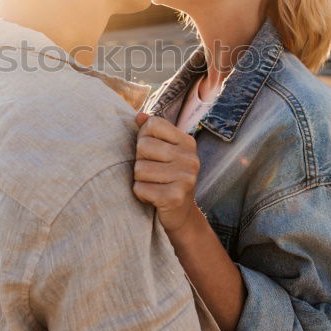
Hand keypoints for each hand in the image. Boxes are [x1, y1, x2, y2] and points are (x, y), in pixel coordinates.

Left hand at [132, 113, 201, 233]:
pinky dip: (141, 194)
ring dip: (139, 180)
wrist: (181, 214)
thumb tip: (139, 116)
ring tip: (153, 185)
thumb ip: (150, 131)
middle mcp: (190, 158)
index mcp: (187, 142)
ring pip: (139, 169)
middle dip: (140, 161)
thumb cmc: (167, 177)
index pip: (153, 124)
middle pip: (143, 146)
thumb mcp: (162, 151)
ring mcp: (186, 178)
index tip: (152, 153)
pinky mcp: (175, 197)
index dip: (144, 138)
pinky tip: (153, 198)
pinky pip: (140, 188)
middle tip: (153, 173)